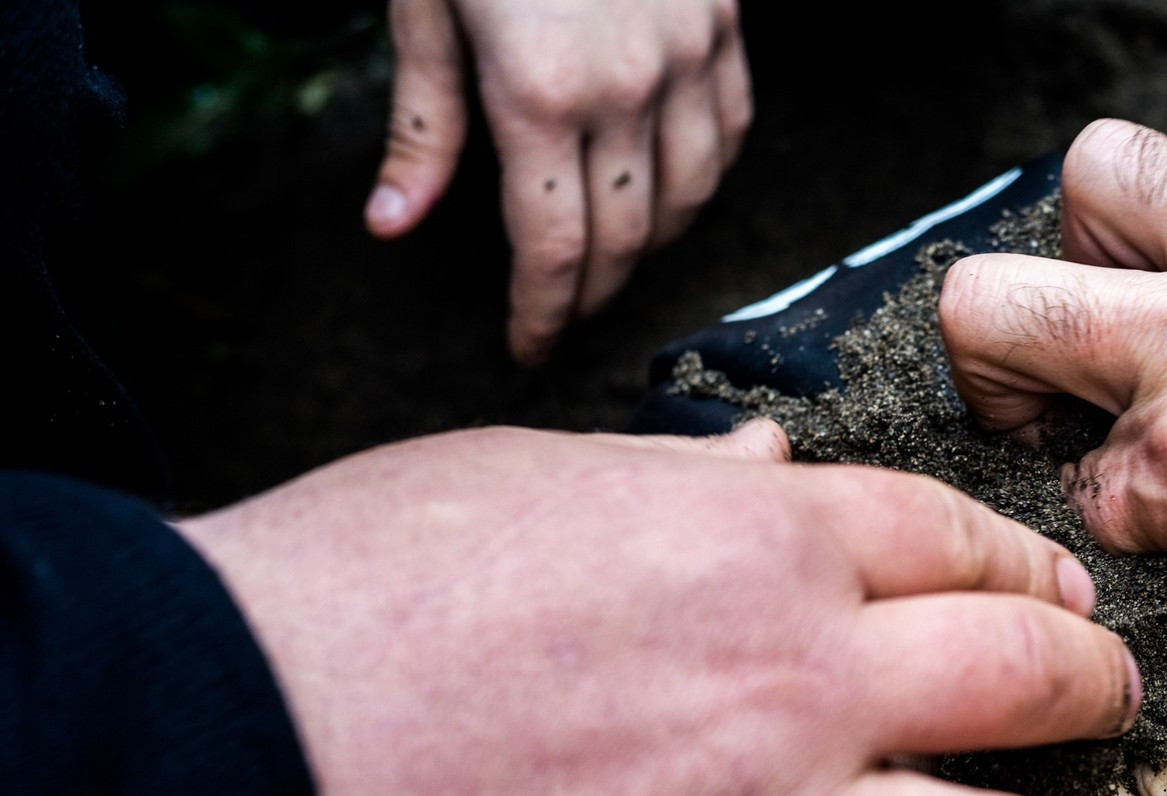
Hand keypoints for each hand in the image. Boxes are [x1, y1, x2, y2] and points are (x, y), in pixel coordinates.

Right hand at [180, 421, 1139, 795]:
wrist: (230, 745)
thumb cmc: (363, 593)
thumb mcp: (534, 473)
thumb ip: (683, 478)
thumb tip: (765, 466)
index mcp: (761, 547)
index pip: (970, 543)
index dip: (1040, 569)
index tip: (1062, 597)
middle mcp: (798, 688)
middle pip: (1041, 683)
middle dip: (1096, 693)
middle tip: (1098, 711)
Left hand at [366, 0, 751, 363]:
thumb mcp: (423, 1)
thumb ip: (422, 121)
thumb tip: (392, 224)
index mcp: (537, 92)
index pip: (551, 249)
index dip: (540, 314)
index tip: (527, 346)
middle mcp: (625, 88)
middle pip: (624, 240)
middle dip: (591, 295)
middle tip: (563, 313)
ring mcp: (687, 55)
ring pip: (689, 198)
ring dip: (651, 244)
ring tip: (612, 257)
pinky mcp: (722, 22)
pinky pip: (729, 132)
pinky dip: (700, 177)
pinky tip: (665, 184)